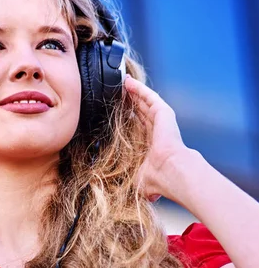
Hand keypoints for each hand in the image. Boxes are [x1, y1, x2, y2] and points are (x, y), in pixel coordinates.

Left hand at [124, 76, 188, 201]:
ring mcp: (161, 122)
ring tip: (122, 83)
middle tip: (117, 92)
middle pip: (141, 111)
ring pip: (144, 102)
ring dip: (134, 92)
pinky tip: (129, 82)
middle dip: (130, 101)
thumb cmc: (154, 180)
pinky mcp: (164, 113)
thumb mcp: (132, 178)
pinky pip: (149, 96)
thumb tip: (98, 185)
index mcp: (151, 145)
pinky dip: (139, 89)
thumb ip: (119, 178)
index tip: (117, 111)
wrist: (169, 173)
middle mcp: (156, 132)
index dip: (128, 117)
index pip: (138, 126)